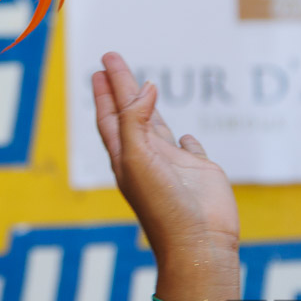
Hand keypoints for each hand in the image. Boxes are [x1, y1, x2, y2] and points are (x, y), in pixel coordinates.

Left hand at [92, 52, 240, 300]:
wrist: (199, 243)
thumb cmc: (163, 206)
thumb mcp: (139, 158)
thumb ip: (136, 121)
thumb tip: (145, 87)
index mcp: (125, 156)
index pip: (110, 115)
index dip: (105, 91)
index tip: (100, 67)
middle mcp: (146, 158)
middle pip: (129, 113)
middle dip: (120, 87)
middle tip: (111, 58)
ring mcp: (173, 164)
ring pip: (157, 126)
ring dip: (148, 105)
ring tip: (144, 83)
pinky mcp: (201, 171)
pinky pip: (190, 148)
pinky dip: (186, 139)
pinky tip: (183, 135)